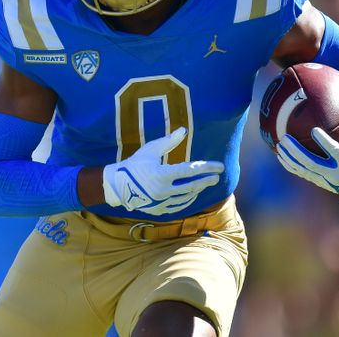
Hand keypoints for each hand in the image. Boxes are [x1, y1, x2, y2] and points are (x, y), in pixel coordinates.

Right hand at [103, 128, 223, 214]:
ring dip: (198, 189)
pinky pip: (179, 206)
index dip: (207, 167)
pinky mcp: (159, 209)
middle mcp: (164, 190)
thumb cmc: (135, 164)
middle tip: (217, 176)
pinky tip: (194, 194)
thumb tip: (183, 130)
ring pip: (187, 197)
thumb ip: (169, 141)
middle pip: (192, 186)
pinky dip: (188, 200)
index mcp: (162, 174)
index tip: (220, 166)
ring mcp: (162, 202)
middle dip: (207, 180)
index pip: (191, 170)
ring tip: (206, 183)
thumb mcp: (151, 150)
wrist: (118, 186)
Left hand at [276, 100, 338, 197]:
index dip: (325, 142)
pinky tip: (279, 155)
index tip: (314, 130)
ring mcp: (325, 179)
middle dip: (297, 152)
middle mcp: (335, 174)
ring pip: (304, 169)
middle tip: (285, 138)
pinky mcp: (318, 181)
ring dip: (290, 158)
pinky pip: (301, 173)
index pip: (335, 152)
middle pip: (312, 163)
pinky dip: (290, 165)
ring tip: (279, 144)